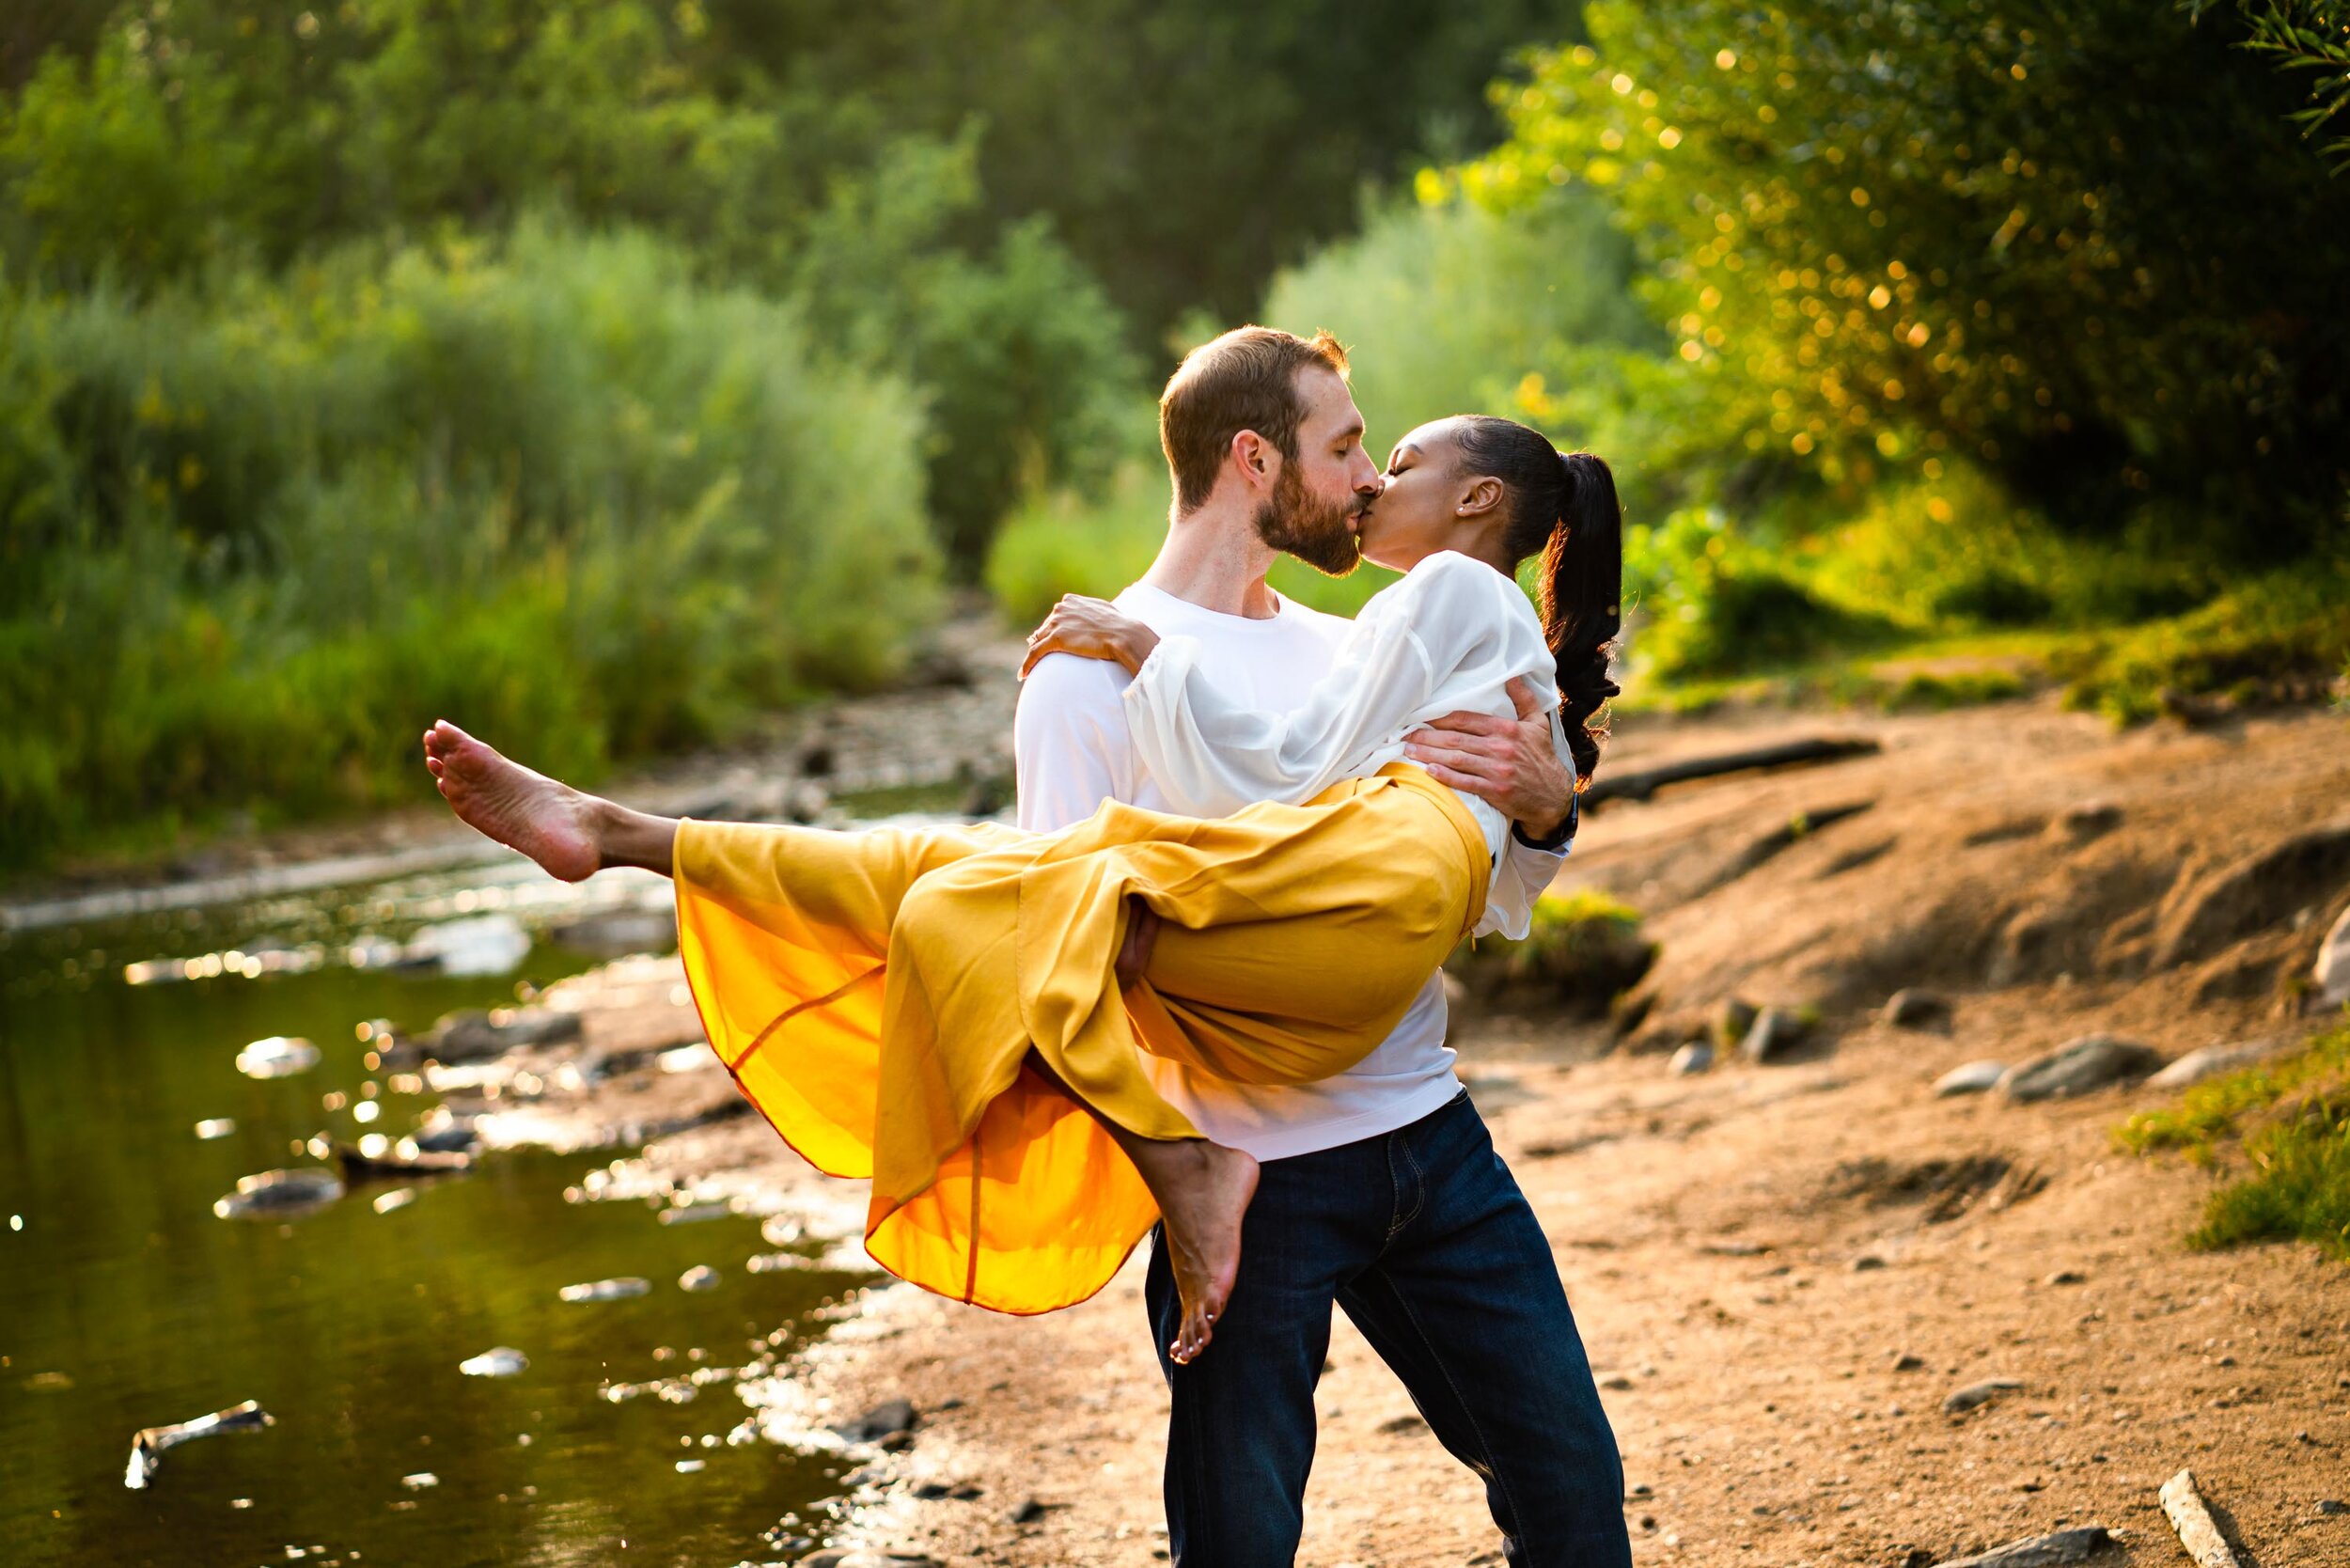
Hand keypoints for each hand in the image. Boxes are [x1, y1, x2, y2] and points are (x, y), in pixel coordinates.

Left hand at [1020, 595, 1160, 677]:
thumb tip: (1091, 615)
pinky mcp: (1055, 639)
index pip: (1055, 617)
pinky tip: (1023, 675)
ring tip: (1030, 668)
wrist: (1122, 634)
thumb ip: (1090, 610)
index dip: (1053, 630)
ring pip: (1038, 641)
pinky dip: (1027, 664)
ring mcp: (1056, 623)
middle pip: (1044, 629)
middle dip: (1044, 642)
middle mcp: (1060, 609)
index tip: (1052, 642)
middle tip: (1042, 659)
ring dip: (1034, 655)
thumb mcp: (1102, 610)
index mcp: (1069, 600)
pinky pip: (1035, 653)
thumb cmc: (1118, 625)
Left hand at [1403, 676, 1572, 840]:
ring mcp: (1497, 771)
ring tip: (1409, 751)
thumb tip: (1513, 675)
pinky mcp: (1495, 791)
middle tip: (1406, 735)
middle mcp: (1500, 748)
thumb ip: (1524, 698)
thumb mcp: (1538, 723)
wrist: (1553, 795)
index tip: (1422, 717)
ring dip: (1430, 755)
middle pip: (1456, 739)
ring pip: (1456, 760)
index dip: (1441, 718)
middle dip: (1427, 737)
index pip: (1466, 720)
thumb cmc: (1542, 757)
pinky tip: (1429, 772)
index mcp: (1507, 729)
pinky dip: (1446, 777)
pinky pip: (1465, 783)